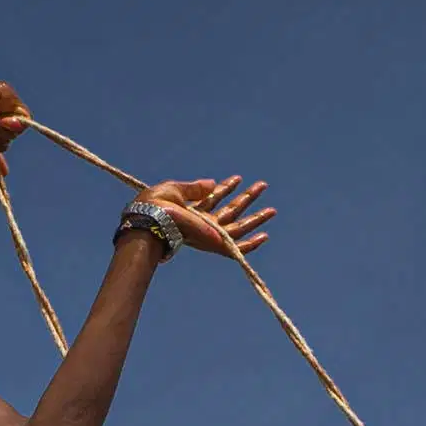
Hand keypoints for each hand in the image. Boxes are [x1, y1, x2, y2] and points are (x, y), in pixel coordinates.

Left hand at [139, 176, 276, 258]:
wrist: (152, 219)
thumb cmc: (156, 205)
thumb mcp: (175, 189)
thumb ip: (195, 188)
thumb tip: (213, 182)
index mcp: (191, 210)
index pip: (213, 198)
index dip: (226, 187)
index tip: (237, 178)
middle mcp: (202, 223)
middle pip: (230, 211)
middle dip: (247, 198)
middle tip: (262, 185)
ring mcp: (210, 234)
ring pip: (239, 227)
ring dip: (256, 218)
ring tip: (272, 209)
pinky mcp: (215, 243)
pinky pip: (237, 248)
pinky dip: (251, 245)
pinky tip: (265, 236)